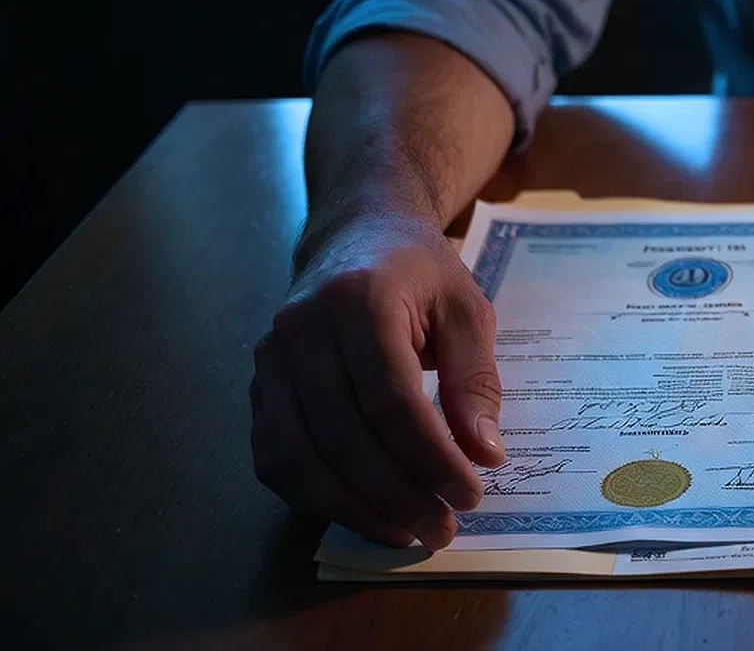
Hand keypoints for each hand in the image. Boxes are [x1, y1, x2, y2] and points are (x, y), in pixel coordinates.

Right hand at [251, 212, 505, 547]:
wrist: (356, 234)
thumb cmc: (419, 271)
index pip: (390, 400)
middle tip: (442, 528)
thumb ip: (475, 380)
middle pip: (342, 436)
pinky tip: (363, 512)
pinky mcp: (257, 386)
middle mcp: (301, 331)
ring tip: (406, 532)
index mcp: (359, 302)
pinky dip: (315, 495)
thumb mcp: (466, 309)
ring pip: (297, 456)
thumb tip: (484, 455)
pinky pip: (274, 456)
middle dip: (396, 494)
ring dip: (352, 507)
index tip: (470, 494)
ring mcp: (269, 360)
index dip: (430, 457)